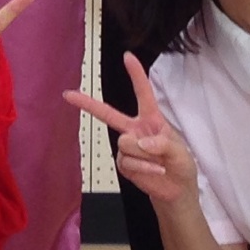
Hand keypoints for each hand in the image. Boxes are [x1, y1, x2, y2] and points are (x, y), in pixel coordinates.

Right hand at [64, 55, 200, 206]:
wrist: (176, 192)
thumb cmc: (181, 166)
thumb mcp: (181, 153)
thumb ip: (163, 144)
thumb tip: (140, 141)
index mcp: (151, 120)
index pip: (143, 94)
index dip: (136, 75)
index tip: (127, 56)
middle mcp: (135, 129)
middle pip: (108, 113)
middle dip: (87, 103)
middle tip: (68, 94)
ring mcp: (126, 147)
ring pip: (125, 143)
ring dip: (143, 155)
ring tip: (158, 163)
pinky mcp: (123, 164)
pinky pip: (126, 161)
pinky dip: (142, 167)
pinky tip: (154, 172)